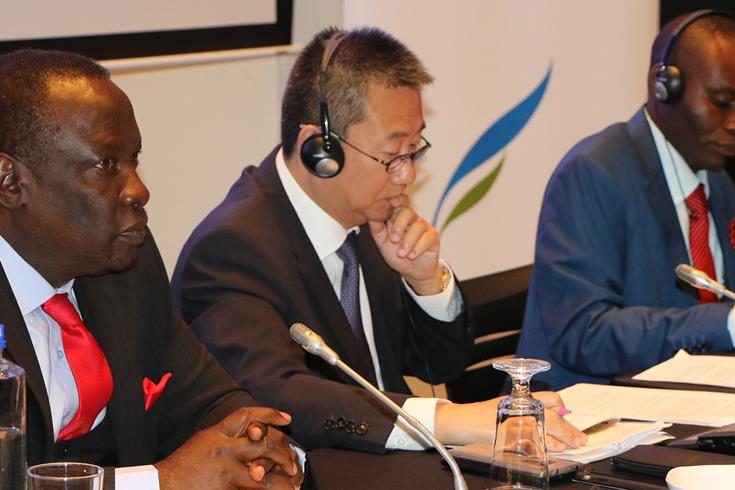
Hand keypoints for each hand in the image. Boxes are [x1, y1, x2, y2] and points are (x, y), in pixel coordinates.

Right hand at [155, 407, 302, 489]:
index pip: (247, 416)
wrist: (160, 485)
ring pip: (262, 474)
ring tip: (294, 483)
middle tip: (294, 463)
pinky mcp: (225, 488)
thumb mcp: (204, 442)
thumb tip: (256, 435)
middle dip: (284, 453)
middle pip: (263, 443)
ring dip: (282, 480)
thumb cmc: (183, 466)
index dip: (269, 414)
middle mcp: (223, 448)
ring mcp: (225, 470)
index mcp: (217, 433)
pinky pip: (253, 489)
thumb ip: (227, 438)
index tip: (287, 419)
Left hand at [368, 207, 442, 294]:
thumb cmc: (397, 254)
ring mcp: (424, 228)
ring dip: (408, 241)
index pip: (400, 203)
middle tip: (393, 240)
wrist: (412, 271)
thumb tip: (370, 215)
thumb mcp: (382, 242)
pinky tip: (411, 255)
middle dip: (399, 225)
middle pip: (408, 212)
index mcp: (399, 217)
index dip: (397, 200)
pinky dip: (418, 248)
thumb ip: (377, 229)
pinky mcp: (433, 238)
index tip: (392, 203)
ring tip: (401, 253)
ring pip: (418, 226)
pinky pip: (428, 238)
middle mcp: (413, 220)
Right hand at [434, 393, 586, 449]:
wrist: (463, 421)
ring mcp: (516, 424)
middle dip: (569, 431)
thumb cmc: (483, 414)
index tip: (572, 421)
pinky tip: (552, 452)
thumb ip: (530, 408)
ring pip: (548, 432)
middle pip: (553, 418)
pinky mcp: (511, 438)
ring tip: (570, 446)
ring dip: (561, 441)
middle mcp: (521, 408)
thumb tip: (556, 413)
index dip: (565, 411)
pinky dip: (546, 450)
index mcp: (522, 397)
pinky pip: (534, 445)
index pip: (552, 400)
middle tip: (579, 439)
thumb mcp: (509, 405)